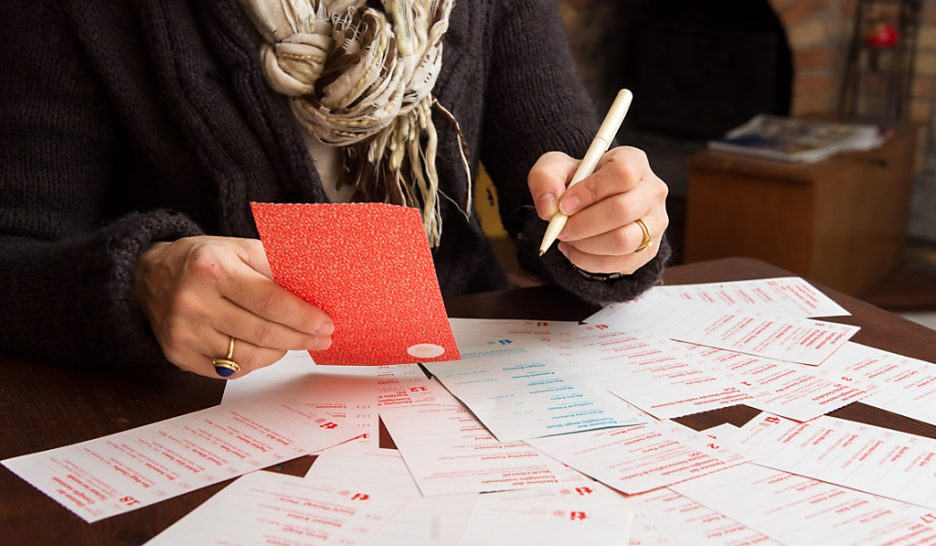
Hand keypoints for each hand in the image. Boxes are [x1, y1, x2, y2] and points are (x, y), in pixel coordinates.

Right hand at [132, 236, 332, 378]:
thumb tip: (315, 293)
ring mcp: (183, 333)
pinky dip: (254, 362)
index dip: (303, 317)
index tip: (325, 324)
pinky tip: (262, 349)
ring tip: (291, 341)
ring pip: (248, 357)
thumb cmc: (203, 261)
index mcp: (211, 269)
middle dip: (300, 339)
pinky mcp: (178, 355)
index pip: (270, 301)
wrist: (149, 276)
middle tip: (321, 338)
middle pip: (262, 333)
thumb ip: (275, 268)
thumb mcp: (239, 249)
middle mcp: (193, 302)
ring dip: (279, 352)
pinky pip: (230, 370)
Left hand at [529, 146, 667, 274]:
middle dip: (583, 224)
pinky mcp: (648, 249)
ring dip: (586, 245)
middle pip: (622, 210)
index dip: (590, 192)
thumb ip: (545, 178)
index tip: (565, 205)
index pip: (621, 174)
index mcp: (634, 161)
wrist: (590, 204)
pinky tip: (575, 250)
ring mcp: (655, 222)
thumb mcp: (555, 169)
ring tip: (568, 239)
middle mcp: (652, 191)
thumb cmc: (576, 181)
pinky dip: (590, 261)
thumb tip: (549, 206)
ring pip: (623, 241)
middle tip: (561, 228)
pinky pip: (620, 263)